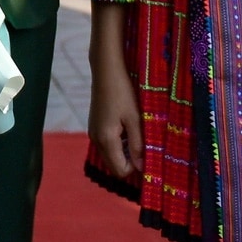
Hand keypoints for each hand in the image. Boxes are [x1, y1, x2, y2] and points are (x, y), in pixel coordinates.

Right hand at [90, 58, 141, 179]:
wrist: (106, 71)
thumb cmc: (123, 92)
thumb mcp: (135, 119)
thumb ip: (138, 145)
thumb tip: (141, 167)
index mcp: (106, 140)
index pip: (120, 170)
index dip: (135, 167)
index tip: (148, 153)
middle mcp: (96, 140)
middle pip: (113, 166)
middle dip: (129, 162)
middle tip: (144, 146)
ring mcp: (93, 133)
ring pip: (110, 156)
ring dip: (124, 152)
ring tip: (136, 134)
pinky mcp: (94, 126)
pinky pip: (106, 145)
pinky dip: (118, 144)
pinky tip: (126, 127)